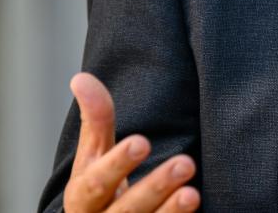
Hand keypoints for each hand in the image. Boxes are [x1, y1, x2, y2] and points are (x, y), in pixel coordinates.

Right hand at [63, 72, 199, 212]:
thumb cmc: (100, 189)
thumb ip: (95, 121)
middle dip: (155, 187)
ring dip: (171, 211)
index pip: (96, 182)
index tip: (141, 141)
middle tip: (185, 162)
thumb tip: (82, 78)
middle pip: (125, 210)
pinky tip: (195, 209)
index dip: (118, 163)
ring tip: (192, 192)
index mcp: (81, 198)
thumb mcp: (93, 157)